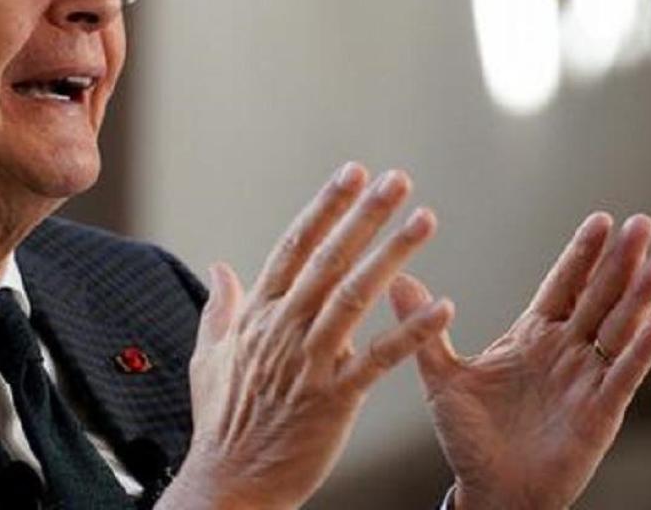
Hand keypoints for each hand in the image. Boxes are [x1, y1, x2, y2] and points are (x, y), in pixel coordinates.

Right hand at [158, 164, 454, 509]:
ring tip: (424, 220)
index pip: (294, 246)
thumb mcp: (208, 358)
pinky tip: (442, 306)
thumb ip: (220, 308)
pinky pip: (378, 359)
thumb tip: (221, 267)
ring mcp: (308, 363)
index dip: (325, 207)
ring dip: (392, 255)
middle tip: (397, 179)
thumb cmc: (221, 425)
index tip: (352, 173)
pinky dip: (410, 332)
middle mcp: (283, 330)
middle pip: (328, 259)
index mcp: (258, 316)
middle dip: (365, 215)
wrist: (228, 485)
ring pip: (354, 297)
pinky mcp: (333, 399)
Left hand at [390, 213, 650, 509]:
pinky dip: (642, 350)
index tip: (601, 219)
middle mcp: (567, 352)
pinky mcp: (600, 413)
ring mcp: (587, 380)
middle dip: (620, 261)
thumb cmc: (469, 438)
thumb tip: (398, 280)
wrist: (489, 493)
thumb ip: (425, 329)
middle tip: (642, 223)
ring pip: (619, 329)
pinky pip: (624, 375)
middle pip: (599, 297)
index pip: (565, 286)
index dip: (582, 254)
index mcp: (534, 336)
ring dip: (639, 297)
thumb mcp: (442, 378)